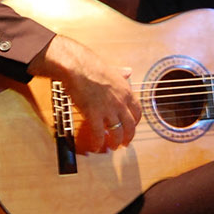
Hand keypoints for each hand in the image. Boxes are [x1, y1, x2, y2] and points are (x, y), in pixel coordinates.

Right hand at [28, 34, 140, 153]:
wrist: (77, 66)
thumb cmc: (91, 65)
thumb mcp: (111, 69)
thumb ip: (121, 73)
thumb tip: (128, 71)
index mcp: (126, 91)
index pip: (137, 111)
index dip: (135, 122)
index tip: (132, 127)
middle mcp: (120, 102)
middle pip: (130, 126)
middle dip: (128, 137)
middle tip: (125, 143)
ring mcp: (108, 110)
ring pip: (117, 133)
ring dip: (115, 143)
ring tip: (112, 148)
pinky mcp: (94, 115)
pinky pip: (99, 134)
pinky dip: (98, 143)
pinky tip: (96, 147)